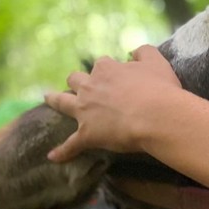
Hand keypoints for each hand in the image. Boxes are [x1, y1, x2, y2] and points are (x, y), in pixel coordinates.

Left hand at [45, 45, 181, 161]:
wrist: (157, 117)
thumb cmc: (160, 89)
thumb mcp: (157, 62)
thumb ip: (144, 52)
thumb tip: (133, 52)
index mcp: (107, 69)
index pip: (102, 65)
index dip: (108, 71)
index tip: (117, 78)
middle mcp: (91, 86)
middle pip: (76, 79)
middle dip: (77, 81)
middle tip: (83, 88)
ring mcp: (85, 110)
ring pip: (62, 102)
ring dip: (54, 99)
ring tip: (48, 98)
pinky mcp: (87, 134)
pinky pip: (71, 144)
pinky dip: (62, 151)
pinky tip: (52, 156)